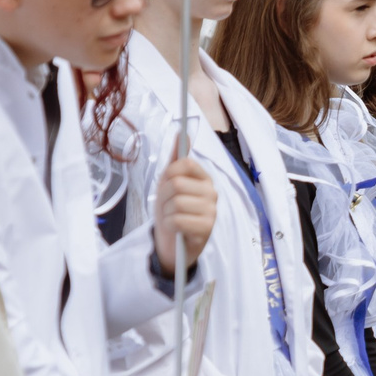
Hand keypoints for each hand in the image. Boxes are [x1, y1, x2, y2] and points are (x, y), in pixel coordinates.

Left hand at [151, 154, 216, 273]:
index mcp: (204, 179)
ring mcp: (211, 211)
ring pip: (176, 202)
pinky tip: (176, 230)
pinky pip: (178, 220)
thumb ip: (176, 159)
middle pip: (177, 183)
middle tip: (167, 207)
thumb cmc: (171, 211)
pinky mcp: (207, 229)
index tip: (167, 186)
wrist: (171, 243)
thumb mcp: (169, 183)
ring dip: (166, 213)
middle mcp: (211, 192)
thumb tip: (182, 133)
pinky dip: (170, 225)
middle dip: (164, 197)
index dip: (168, 175)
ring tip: (172, 218)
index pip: (185, 164)